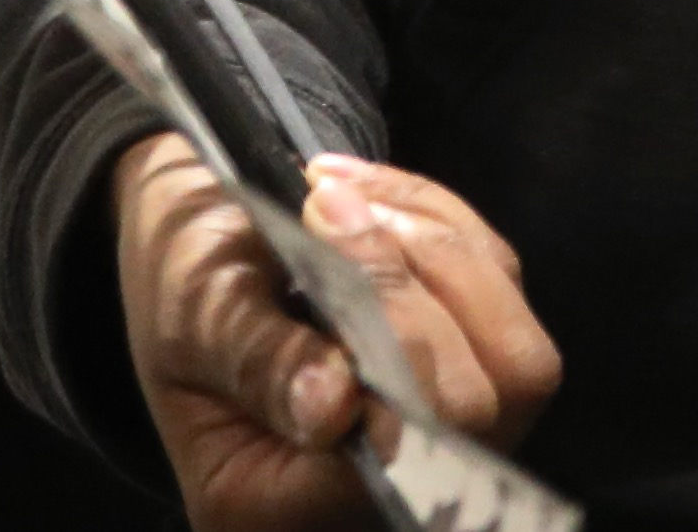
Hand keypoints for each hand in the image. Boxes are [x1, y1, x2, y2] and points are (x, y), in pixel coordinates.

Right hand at [114, 132, 558, 528]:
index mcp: (278, 511)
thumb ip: (260, 358)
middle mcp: (374, 500)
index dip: (394, 351)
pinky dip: (451, 234)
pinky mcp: (475, 374)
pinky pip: (510, 304)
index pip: (397, 462)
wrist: (201, 231)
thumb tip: (332, 404)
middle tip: (324, 200)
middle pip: (476, 413)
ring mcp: (441, 444)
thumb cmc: (179, 272)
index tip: (322, 226)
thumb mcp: (193, 308)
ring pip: (518, 363)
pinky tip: (375, 203)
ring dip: (441, 253)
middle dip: (409, 285)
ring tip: (347, 198)